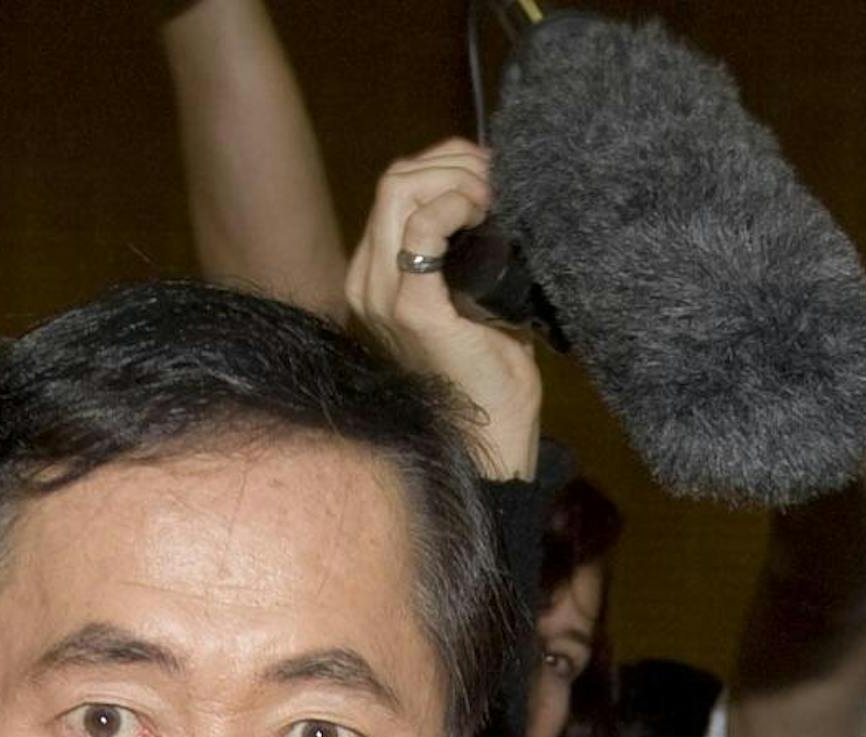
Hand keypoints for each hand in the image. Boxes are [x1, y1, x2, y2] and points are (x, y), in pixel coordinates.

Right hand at [345, 141, 541, 482]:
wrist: (493, 446)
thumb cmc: (490, 382)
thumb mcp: (474, 304)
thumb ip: (465, 258)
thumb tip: (493, 204)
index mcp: (377, 281)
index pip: (398, 192)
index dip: (445, 167)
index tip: (490, 179)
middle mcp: (368, 285)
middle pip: (395, 180)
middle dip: (452, 162)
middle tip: (496, 180)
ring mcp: (382, 297)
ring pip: (400, 188)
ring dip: (455, 177)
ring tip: (492, 198)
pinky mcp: (410, 309)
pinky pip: (422, 228)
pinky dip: (454, 205)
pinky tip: (481, 214)